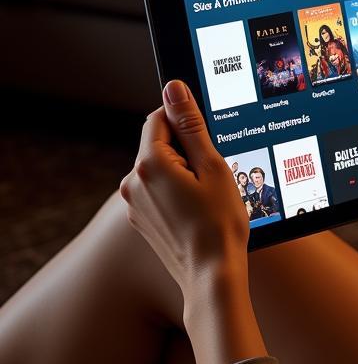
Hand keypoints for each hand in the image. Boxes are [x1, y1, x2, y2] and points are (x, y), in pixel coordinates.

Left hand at [120, 80, 249, 306]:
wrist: (212, 275)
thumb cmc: (220, 222)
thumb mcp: (213, 166)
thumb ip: (191, 125)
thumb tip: (174, 88)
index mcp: (149, 164)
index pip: (160, 118)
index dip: (187, 123)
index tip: (209, 138)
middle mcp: (132, 181)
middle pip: (159, 144)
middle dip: (186, 150)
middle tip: (214, 173)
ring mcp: (134, 203)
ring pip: (160, 169)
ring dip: (182, 172)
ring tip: (208, 196)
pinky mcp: (140, 220)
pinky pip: (158, 191)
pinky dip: (176, 192)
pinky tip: (198, 210)